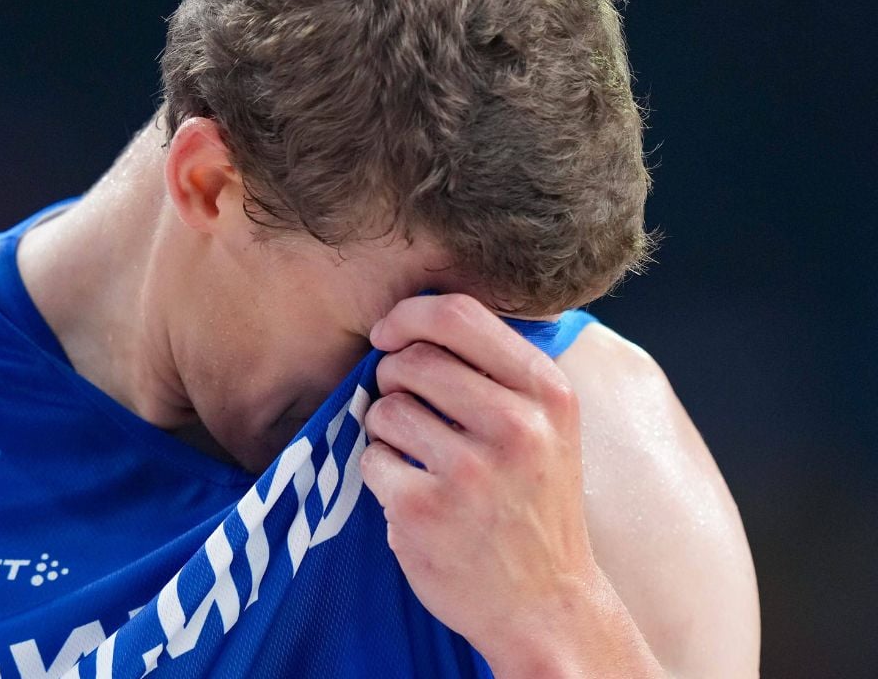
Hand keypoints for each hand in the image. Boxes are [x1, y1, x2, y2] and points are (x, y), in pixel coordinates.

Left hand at [360, 294, 598, 662]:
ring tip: (418, 458)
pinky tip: (414, 496)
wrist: (545, 604)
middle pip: (413, 360)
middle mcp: (515, 426)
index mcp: (548, 393)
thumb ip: (498, 370)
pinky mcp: (424, 511)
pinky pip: (371, 459)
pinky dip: (381, 473)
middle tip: (407, 409)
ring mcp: (469, 471)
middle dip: (394, 378)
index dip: (409, 315)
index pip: (459, 314)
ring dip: (386, 429)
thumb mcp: (549, 427)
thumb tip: (420, 315)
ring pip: (385, 408)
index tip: (389, 334)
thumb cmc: (534, 506)